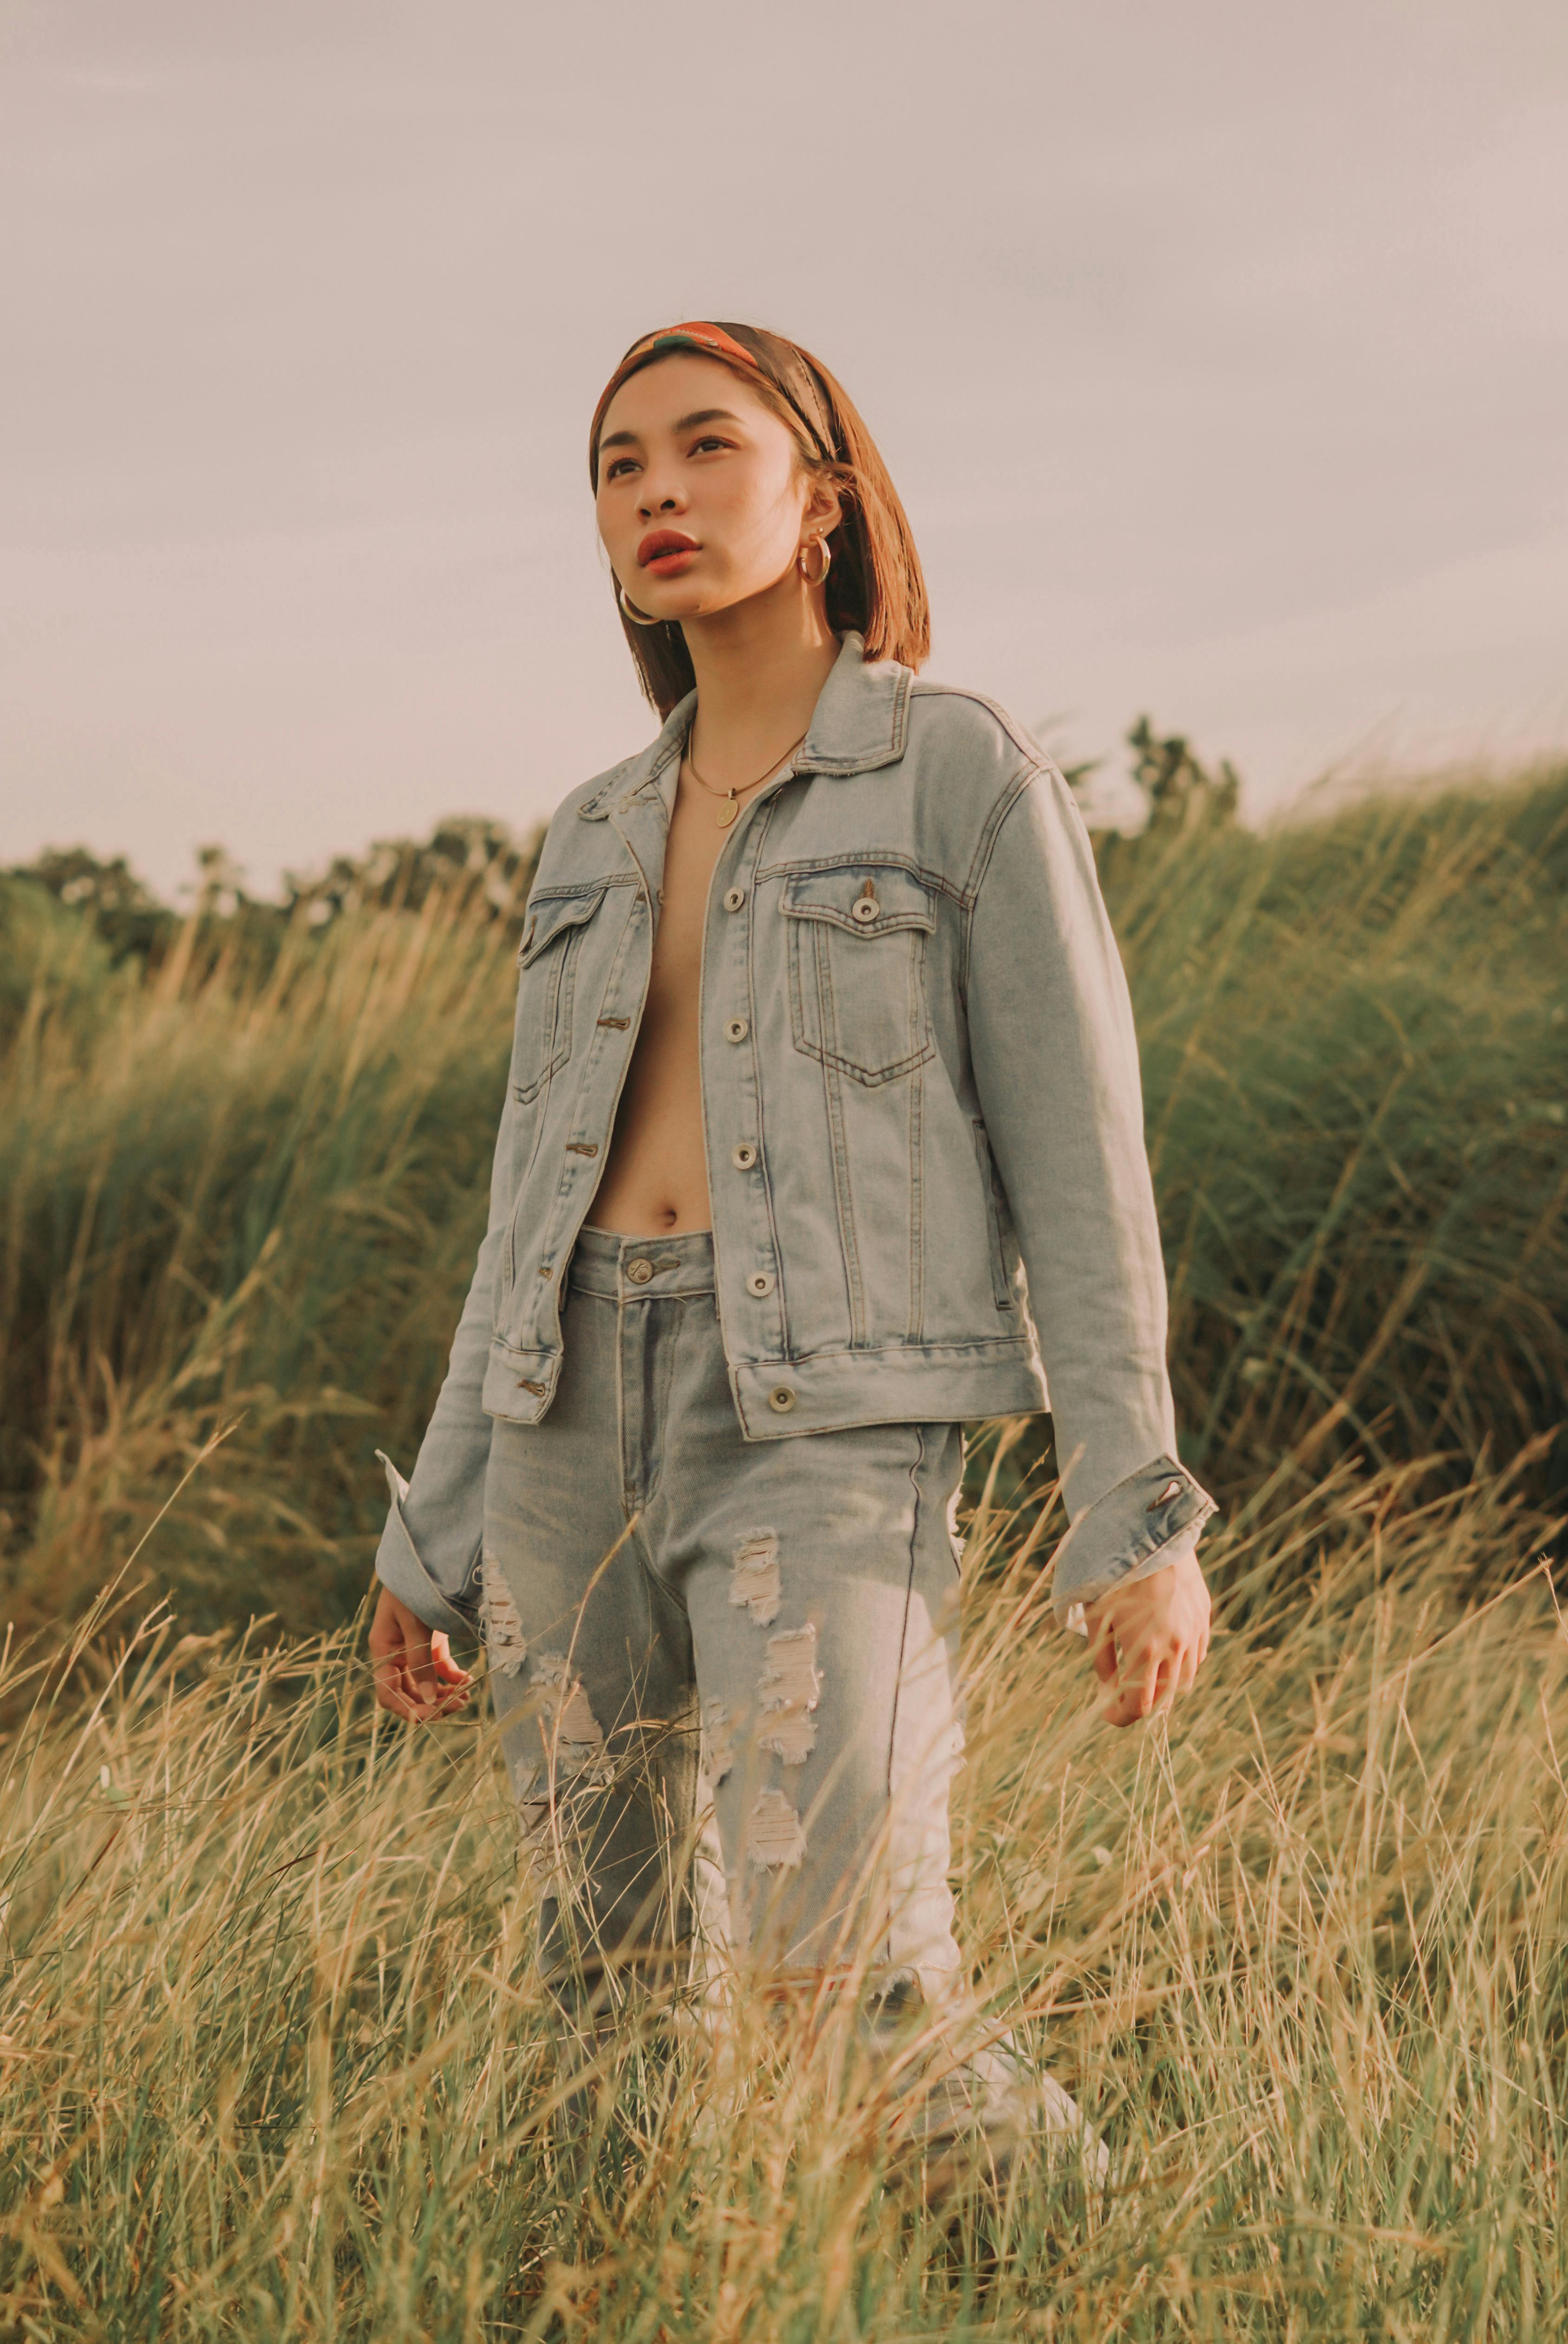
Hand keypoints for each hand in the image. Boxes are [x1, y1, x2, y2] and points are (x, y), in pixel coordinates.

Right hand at [368, 1584, 472, 1721]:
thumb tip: (429, 1701)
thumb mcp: (415, 1623)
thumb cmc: (413, 1588)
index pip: (388, 1693)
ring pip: (426, 1684)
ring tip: (467, 1697)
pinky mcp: (430, 1642)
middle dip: (432, 1703)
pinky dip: (452, 1678)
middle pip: (409, 1692)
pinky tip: (468, 1680)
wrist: (425, 1559)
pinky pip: (438, 1668)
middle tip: (458, 1706)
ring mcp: (413, 1649)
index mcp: (383, 1650)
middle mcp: (395, 1654)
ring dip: (444, 1694)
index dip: (406, 1710)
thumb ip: (421, 1661)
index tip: (429, 1717)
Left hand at [1081, 1546, 1210, 1727]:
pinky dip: (1181, 1663)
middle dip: (1141, 1703)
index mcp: (1145, 1651)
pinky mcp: (1203, 1618)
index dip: (1120, 1717)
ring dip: (1163, 1685)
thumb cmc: (1116, 1575)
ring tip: (1142, 1672)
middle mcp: (1175, 1648)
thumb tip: (1107, 1688)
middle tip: (1121, 1694)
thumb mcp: (1097, 1618)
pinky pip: (1197, 1655)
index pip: (1138, 1707)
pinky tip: (1164, 1650)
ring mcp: (1194, 1634)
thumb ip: (1102, 1659)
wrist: (1153, 1535)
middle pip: (1163, 1700)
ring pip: (1184, 1680)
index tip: (1107, 1713)